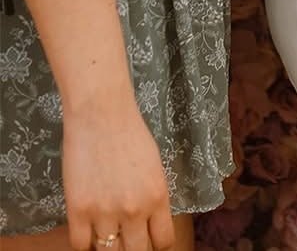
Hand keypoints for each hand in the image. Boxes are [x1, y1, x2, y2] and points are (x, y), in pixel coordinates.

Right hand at [63, 98, 173, 250]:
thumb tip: (148, 222)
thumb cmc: (130, 132)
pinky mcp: (78, 211)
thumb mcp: (154, 166)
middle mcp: (134, 210)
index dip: (157, 244)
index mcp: (158, 196)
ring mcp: (105, 213)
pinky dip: (84, 243)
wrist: (101, 113)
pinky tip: (87, 231)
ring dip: (108, 244)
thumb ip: (153, 196)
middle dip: (134, 247)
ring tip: (107, 232)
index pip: (163, 241)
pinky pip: (81, 246)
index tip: (150, 241)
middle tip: (128, 239)